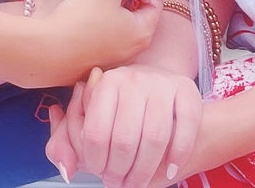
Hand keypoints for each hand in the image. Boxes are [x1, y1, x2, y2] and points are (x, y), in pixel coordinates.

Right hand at [16, 0, 159, 89]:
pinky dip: (102, 24)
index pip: (154, 1)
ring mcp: (115, 59)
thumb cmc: (82, 17)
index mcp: (143, 33)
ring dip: (114, 10)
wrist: (49, 49)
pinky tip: (85, 13)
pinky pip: (107, 37)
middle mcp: (134, 50)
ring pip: (122, 25)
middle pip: (139, 14)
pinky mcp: (97, 62)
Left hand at [48, 65, 200, 187]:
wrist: (163, 83)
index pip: (95, 133)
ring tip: (138, 182)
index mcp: (107, 82)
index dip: (96, 162)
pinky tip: (169, 170)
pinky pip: (184, 129)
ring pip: (155, 138)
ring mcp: (162, 83)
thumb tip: (66, 168)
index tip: (99, 173)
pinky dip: (177, 156)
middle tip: (118, 183)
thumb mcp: (92, 114)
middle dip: (120, 171)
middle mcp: (134, 78)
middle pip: (125, 140)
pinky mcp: (187, 91)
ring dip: (145, 171)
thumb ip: (68, 139)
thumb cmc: (123, 105)